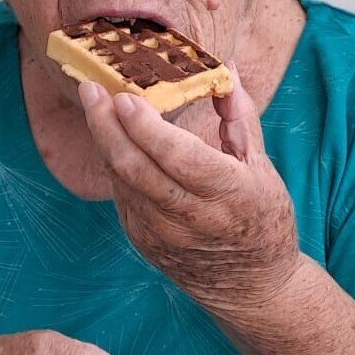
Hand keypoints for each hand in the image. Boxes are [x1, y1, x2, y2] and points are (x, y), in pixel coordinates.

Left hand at [78, 68, 301, 315]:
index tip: (125, 94)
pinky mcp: (142, 241)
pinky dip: (114, 162)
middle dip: (106, 123)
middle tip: (90, 88)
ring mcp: (161, 233)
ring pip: (121, 178)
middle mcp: (190, 217)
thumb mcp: (263, 168)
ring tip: (94, 103)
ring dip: (104, 139)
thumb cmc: (263, 220)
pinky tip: (111, 138)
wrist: (251, 288)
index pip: (177, 156)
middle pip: (134, 166)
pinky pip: (121, 194)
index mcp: (228, 194)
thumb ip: (240, 116)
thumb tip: (225, 67)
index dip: (146, 125)